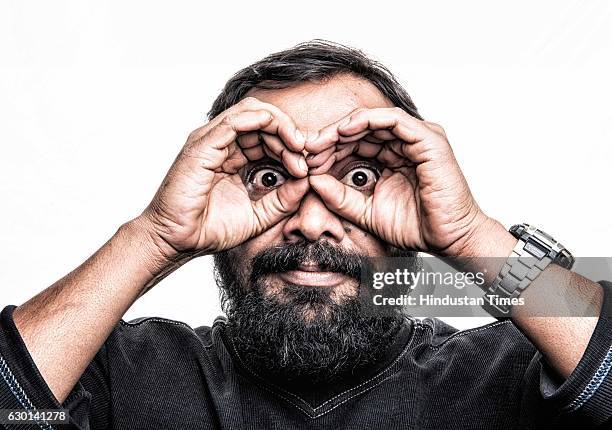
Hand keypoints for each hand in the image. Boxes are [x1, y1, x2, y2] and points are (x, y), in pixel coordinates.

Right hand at [138, 97, 309, 259]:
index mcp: (233, 156)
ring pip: (254, 113)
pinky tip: (286, 143)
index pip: (267, 135)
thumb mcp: (260, 215)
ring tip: (299, 150)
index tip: (309, 167)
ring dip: (283, 127)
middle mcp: (222, 143)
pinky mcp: (203, 144)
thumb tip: (309, 181)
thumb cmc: (210, 229)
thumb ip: (284, 199)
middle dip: (291, 136)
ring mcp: (211, 140)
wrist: (177, 242)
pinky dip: (266, 123)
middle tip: (307, 160)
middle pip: (264, 120)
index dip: (292, 145)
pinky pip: (238, 120)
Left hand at [305, 107, 490, 256]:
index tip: (305, 162)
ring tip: (320, 142)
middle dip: (330, 138)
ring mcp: (418, 138)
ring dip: (342, 129)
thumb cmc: (415, 226)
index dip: (329, 149)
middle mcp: (405, 143)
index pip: (355, 143)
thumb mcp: (365, 211)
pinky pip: (393, 120)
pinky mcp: (428, 139)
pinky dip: (366, 121)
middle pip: (360, 129)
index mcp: (393, 156)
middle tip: (306, 149)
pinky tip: (343, 132)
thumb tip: (312, 180)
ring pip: (373, 120)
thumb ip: (340, 196)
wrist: (447, 239)